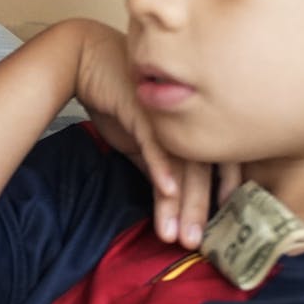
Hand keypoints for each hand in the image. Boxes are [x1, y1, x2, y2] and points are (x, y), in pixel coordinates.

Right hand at [69, 20, 220, 248]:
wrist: (86, 58)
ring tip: (175, 234)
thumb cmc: (116, 94)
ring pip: (182, 163)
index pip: (214, 166)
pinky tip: (165, 191)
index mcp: (191, 124)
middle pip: (202, 171)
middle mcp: (187, 117)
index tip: (218, 229)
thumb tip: (170, 193)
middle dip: (198, 211)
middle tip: (194, 245)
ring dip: (180, 201)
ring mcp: (168, 112)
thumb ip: (156, 160)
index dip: (218, 197)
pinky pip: (156, 141)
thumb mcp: (140, 137)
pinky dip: (162, 166)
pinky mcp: (144, 107)